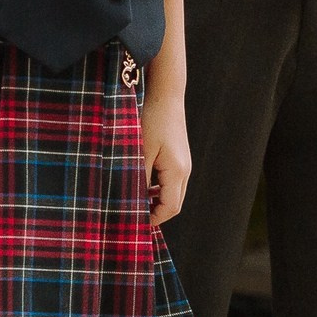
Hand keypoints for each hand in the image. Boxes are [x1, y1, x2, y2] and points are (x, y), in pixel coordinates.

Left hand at [140, 76, 191, 227]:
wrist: (166, 94)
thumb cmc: (152, 120)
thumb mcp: (141, 150)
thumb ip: (139, 176)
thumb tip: (132, 200)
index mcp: (177, 171)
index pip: (170, 208)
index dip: (154, 219)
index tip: (135, 222)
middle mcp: (184, 170)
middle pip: (174, 203)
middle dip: (156, 213)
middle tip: (134, 215)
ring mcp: (184, 163)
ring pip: (173, 192)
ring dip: (157, 200)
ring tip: (135, 201)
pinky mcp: (180, 156)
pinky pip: (171, 181)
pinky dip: (159, 188)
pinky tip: (143, 184)